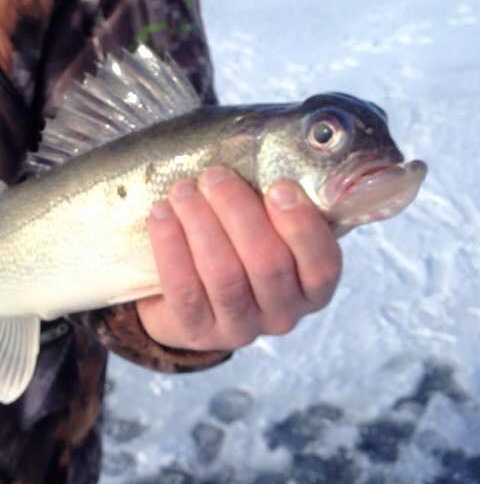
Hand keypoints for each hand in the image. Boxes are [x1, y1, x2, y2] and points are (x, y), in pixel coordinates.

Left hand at [136, 167, 341, 351]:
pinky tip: (161, 215)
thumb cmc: (238, 245)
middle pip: (268, 265)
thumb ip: (277, 200)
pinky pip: (184, 290)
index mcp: (312, 288)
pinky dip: (171, 247)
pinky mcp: (197, 332)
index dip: (302, 226)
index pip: (322, 264)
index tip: (279, 186)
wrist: (189, 296)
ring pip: (225, 276)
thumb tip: (270, 151)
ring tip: (183, 191)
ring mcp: (240, 328)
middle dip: (239, 213)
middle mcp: (283, 314)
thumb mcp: (267, 226)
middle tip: (214, 176)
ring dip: (201, 225)